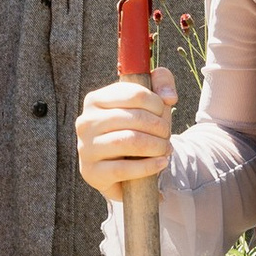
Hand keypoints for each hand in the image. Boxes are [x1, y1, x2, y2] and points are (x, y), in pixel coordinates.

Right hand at [75, 73, 174, 200]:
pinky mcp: (91, 172)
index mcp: (96, 99)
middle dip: (159, 127)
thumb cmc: (136, 130)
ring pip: (128, 141)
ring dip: (155, 146)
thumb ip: (162, 83)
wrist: (121, 169)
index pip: (134, 94)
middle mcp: (86, 121)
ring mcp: (86, 147)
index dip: (157, 104)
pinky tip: (161, 163)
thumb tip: (169, 96)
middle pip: (133, 118)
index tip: (164, 114)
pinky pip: (123, 168)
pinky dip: (148, 166)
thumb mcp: (149, 104)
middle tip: (167, 135)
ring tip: (166, 149)